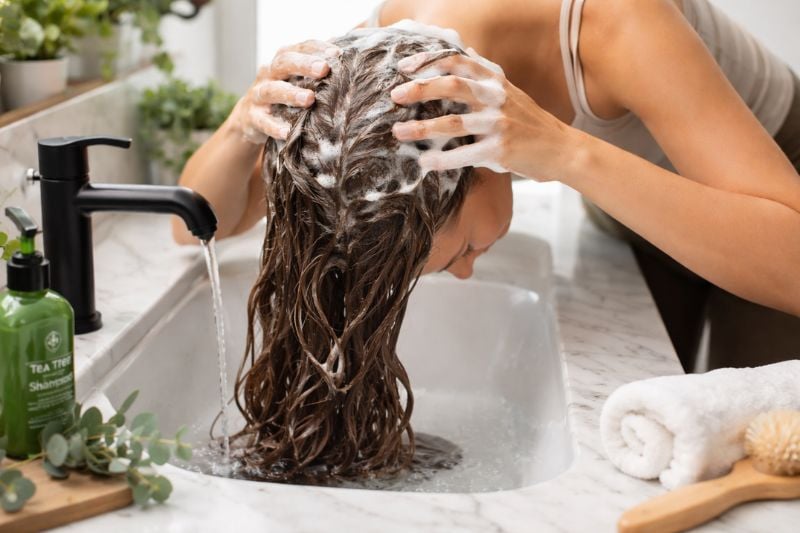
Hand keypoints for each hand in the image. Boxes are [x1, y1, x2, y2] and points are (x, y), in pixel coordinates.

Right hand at [231, 40, 340, 143]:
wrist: (250, 117)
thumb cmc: (284, 96)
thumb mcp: (297, 80)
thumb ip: (317, 72)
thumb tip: (350, 60)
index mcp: (282, 61)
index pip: (299, 47)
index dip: (316, 48)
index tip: (337, 53)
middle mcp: (268, 74)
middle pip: (283, 63)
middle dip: (304, 65)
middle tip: (324, 69)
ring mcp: (258, 95)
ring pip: (272, 90)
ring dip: (291, 93)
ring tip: (309, 99)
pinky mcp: (252, 117)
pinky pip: (263, 121)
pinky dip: (274, 126)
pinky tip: (287, 132)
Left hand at [390, 48, 572, 181]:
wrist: (559, 148)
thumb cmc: (526, 120)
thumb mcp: (507, 90)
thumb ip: (483, 74)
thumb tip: (462, 51)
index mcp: (494, 80)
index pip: (457, 61)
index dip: (429, 61)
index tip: (404, 68)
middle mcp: (496, 97)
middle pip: (452, 86)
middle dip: (420, 89)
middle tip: (395, 96)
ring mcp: (498, 123)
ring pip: (453, 122)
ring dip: (422, 128)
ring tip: (399, 132)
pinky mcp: (500, 150)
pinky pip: (464, 154)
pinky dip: (441, 159)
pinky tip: (424, 162)